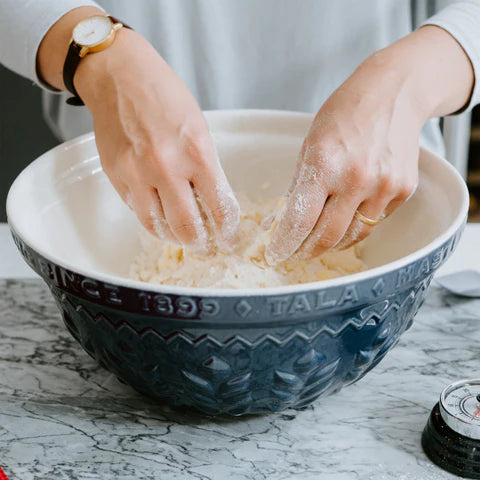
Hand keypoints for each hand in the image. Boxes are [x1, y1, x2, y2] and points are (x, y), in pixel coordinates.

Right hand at [73, 29, 238, 253]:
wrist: (119, 76)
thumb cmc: (164, 97)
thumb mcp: (199, 130)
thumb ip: (205, 168)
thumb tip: (211, 204)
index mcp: (196, 153)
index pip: (219, 207)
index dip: (227, 231)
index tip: (228, 239)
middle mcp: (165, 167)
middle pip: (186, 226)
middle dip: (200, 244)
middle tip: (205, 247)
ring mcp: (136, 173)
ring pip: (156, 226)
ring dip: (172, 237)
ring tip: (181, 237)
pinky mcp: (115, 175)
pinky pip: (136, 209)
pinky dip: (150, 217)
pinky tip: (159, 214)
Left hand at [265, 26, 473, 264]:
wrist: (395, 93)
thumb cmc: (345, 114)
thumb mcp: (310, 145)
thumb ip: (299, 187)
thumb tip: (281, 223)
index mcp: (325, 164)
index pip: (299, 221)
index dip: (284, 244)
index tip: (275, 255)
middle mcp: (357, 179)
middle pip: (327, 237)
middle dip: (305, 251)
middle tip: (294, 253)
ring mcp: (384, 187)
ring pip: (353, 236)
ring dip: (331, 243)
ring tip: (317, 240)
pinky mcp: (404, 191)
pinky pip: (374, 222)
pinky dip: (356, 225)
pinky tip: (347, 214)